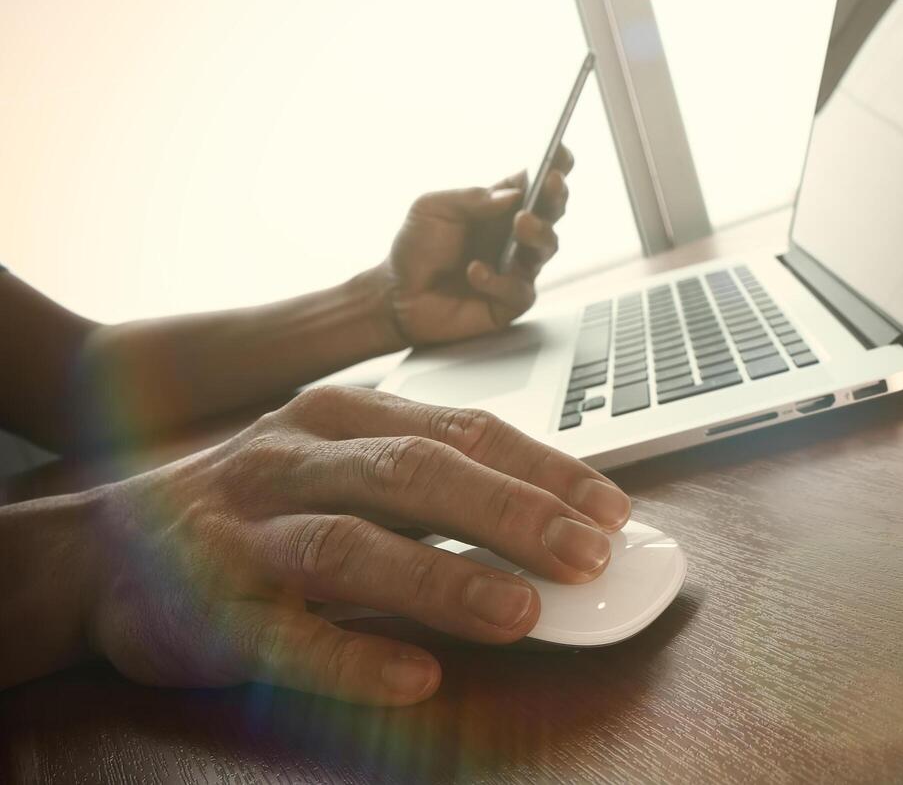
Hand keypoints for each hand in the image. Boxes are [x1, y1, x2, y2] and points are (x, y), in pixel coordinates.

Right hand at [85, 385, 630, 704]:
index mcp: (342, 413)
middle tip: (590, 556)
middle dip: (514, 515)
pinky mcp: (208, 607)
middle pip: (418, 474)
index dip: (544, 468)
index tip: (613, 508)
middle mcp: (295, 457)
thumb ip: (431, 485)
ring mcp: (248, 530)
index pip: (463, 429)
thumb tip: (554, 523)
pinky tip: (418, 678)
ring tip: (523, 614)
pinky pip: (288, 635)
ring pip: (354, 545)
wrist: (101, 549)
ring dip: (446, 581)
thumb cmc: (256, 503)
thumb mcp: (340, 465)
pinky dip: (357, 658)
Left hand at [378, 147, 573, 345]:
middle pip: (552, 211)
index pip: (533, 182)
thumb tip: (513, 195)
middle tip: (551, 184)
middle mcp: (514, 234)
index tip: (561, 151)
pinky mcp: (510, 300)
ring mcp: (517, 267)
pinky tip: (475, 271)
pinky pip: (519, 289)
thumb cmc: (416, 249)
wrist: (397, 296)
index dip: (554, 165)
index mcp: (499, 207)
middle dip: (556, 195)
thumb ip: (471, 198)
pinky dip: (498, 280)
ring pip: (548, 247)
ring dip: (539, 232)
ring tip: (521, 224)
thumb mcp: (431, 209)